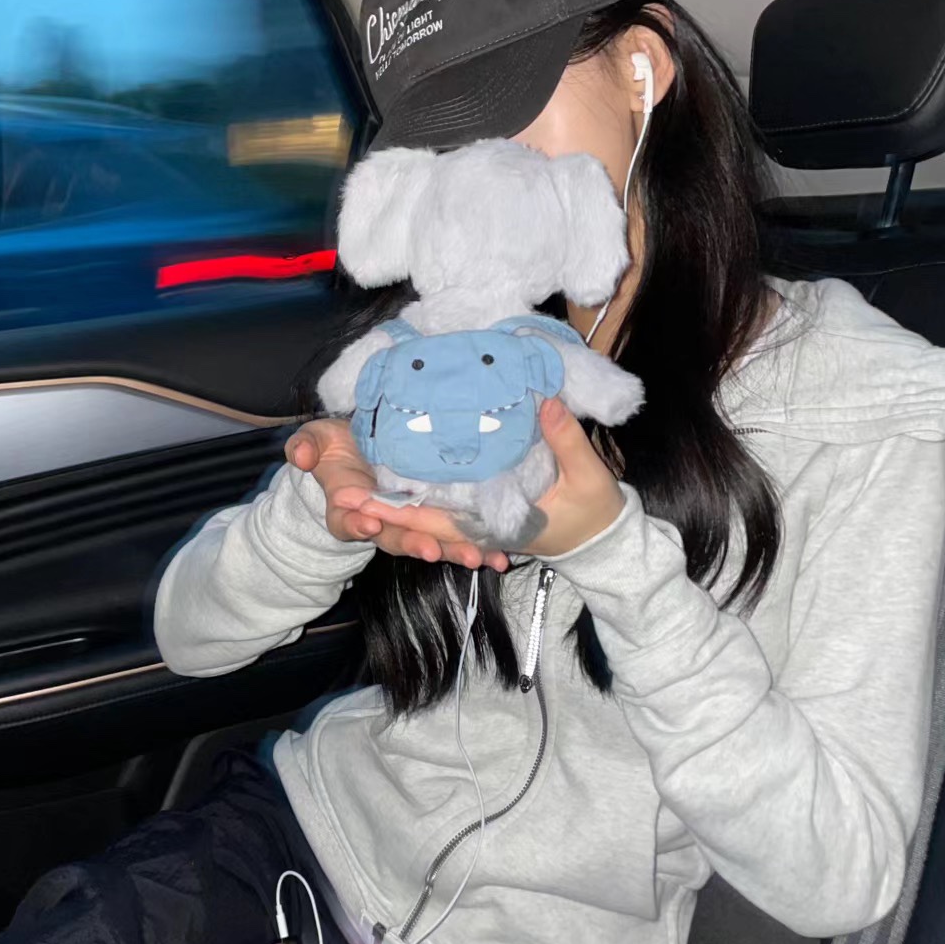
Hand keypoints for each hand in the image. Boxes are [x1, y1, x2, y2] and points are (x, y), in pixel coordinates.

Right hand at [286, 419, 508, 570]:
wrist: (360, 457)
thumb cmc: (335, 449)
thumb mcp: (314, 442)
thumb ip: (304, 446)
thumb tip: (298, 455)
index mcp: (346, 506)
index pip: (347, 519)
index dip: (356, 523)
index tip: (368, 522)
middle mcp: (380, 520)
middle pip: (395, 538)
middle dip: (414, 544)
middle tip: (431, 551)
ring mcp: (410, 522)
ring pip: (431, 541)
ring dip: (453, 551)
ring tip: (476, 558)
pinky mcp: (437, 517)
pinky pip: (456, 535)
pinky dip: (479, 547)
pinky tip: (501, 556)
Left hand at [356, 397, 622, 561]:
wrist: (607, 542)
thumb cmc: (598, 511)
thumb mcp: (588, 476)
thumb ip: (566, 439)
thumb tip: (543, 400)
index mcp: (497, 523)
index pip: (435, 520)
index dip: (395, 512)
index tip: (357, 500)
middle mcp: (481, 527)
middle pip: (420, 522)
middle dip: (378, 513)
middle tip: (338, 498)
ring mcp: (483, 522)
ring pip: (429, 519)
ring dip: (393, 509)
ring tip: (351, 497)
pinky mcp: (488, 514)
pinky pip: (449, 511)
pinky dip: (423, 502)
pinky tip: (398, 487)